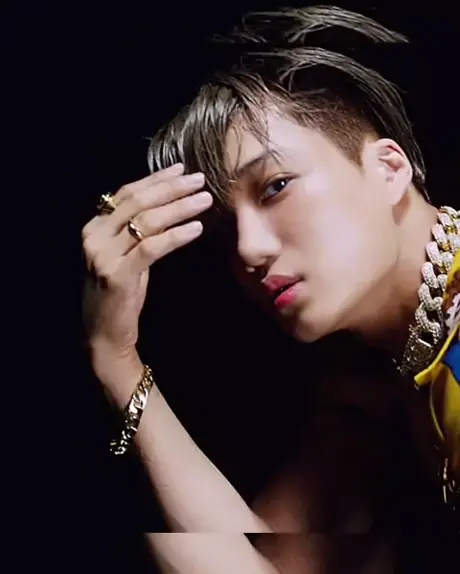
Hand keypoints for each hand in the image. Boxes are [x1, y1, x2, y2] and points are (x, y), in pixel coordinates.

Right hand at [82, 163, 212, 378]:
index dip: (156, 180)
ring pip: (147, 221)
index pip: (128, 193)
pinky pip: (152, 248)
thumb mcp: (125, 256)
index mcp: (95, 227)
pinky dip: (176, 236)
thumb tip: (167, 203)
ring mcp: (103, 255)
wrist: (104, 334)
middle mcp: (95, 236)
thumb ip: (136, 231)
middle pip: (138, 202)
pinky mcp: (118, 275)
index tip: (182, 170)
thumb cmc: (119, 294)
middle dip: (172, 188)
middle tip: (200, 180)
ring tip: (204, 199)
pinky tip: (196, 228)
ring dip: (179, 207)